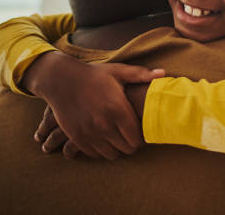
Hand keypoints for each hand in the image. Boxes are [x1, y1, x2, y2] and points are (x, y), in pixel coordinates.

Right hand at [23, 52, 163, 159]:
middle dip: (131, 144)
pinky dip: (101, 150)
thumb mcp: (118, 71)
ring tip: (118, 137)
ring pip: (112, 154)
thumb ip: (141, 75)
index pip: (138, 138)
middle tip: (131, 136)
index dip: (143, 138)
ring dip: (117, 148)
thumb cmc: (94, 75)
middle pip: (127, 149)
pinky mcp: (76, 137)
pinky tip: (103, 139)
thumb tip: (163, 73)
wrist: (61, 79)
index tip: (142, 132)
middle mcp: (104, 123)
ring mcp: (89, 132)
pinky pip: (94, 154)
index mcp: (118, 109)